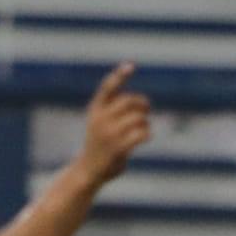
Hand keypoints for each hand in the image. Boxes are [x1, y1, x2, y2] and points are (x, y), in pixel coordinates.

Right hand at [78, 62, 151, 187]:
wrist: (88, 170)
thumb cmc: (98, 144)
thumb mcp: (99, 123)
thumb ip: (113, 111)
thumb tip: (141, 102)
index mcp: (95, 109)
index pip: (108, 88)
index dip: (120, 76)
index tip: (131, 65)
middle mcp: (100, 119)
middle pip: (130, 101)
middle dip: (142, 104)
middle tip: (146, 109)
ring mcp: (109, 133)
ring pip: (138, 118)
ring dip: (145, 123)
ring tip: (143, 128)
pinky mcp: (118, 148)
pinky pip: (141, 134)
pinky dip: (147, 134)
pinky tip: (145, 137)